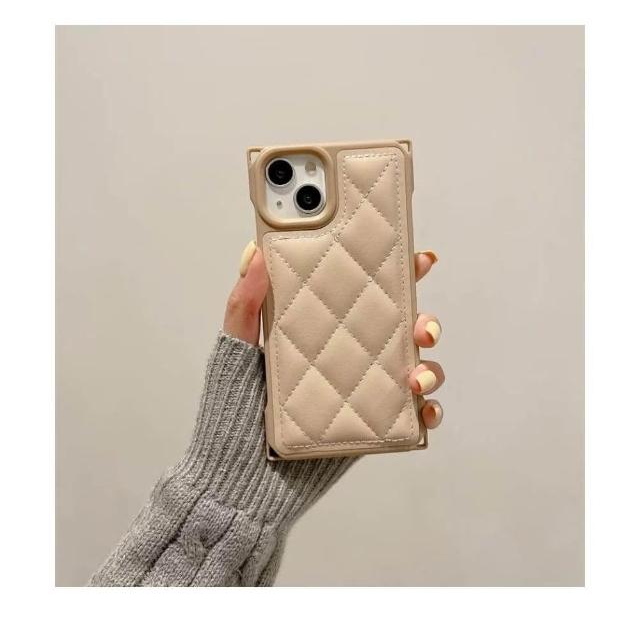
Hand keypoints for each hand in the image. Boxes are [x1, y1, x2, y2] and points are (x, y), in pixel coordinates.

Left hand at [224, 241, 444, 430]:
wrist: (239, 476)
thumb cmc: (233, 408)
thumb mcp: (237, 349)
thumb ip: (245, 304)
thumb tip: (256, 253)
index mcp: (325, 330)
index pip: (365, 294)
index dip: (397, 274)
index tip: (419, 260)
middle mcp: (351, 356)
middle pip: (402, 330)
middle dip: (425, 321)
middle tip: (422, 329)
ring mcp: (365, 391)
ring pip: (415, 369)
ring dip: (430, 368)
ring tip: (415, 379)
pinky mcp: (373, 426)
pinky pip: (413, 417)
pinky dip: (429, 411)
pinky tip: (423, 410)